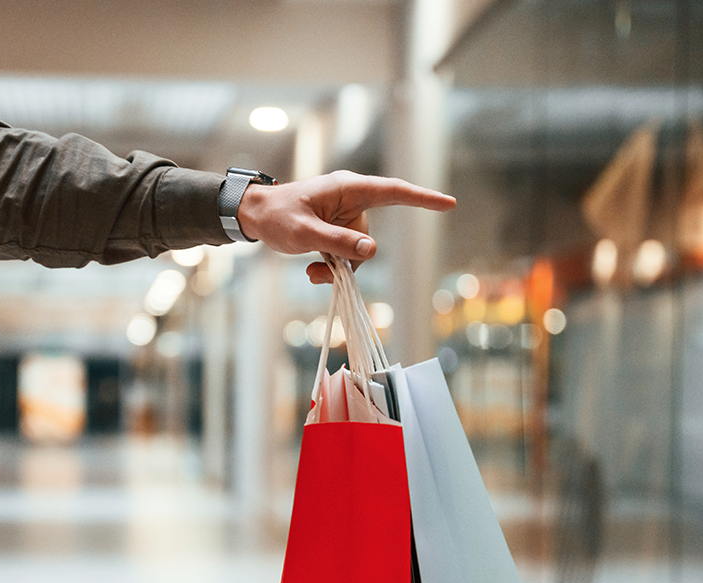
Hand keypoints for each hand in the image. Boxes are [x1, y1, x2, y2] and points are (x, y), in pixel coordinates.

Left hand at [234, 170, 455, 282]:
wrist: (253, 215)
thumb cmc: (276, 216)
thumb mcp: (305, 232)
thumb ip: (339, 242)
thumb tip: (371, 250)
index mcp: (348, 188)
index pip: (394, 192)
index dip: (422, 198)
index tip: (448, 204)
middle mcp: (351, 200)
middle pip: (370, 236)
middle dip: (352, 261)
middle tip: (321, 273)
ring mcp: (344, 215)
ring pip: (358, 251)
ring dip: (338, 267)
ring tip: (311, 272)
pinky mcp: (337, 228)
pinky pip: (346, 253)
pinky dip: (333, 266)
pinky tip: (311, 269)